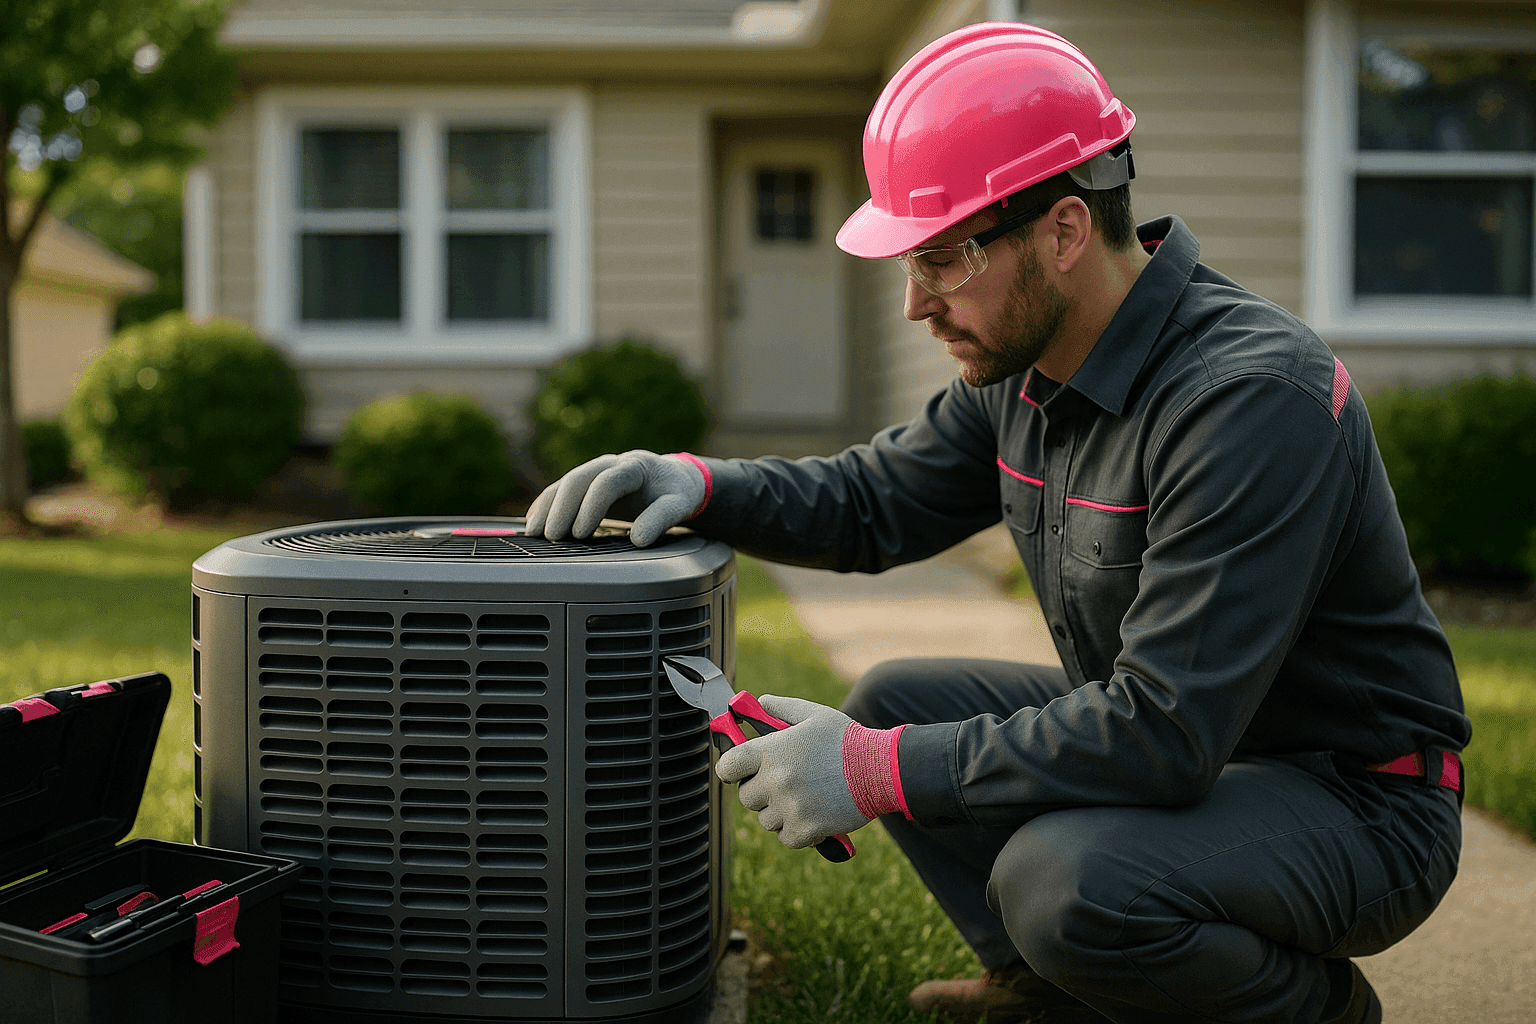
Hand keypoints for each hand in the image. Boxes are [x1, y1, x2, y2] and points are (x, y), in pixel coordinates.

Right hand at [525, 450, 706, 546]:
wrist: (674, 477)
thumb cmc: (676, 492)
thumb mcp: (678, 504)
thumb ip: (661, 519)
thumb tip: (639, 539)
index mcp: (634, 466)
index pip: (606, 482)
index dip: (590, 507)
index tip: (581, 533)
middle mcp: (611, 463)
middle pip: (578, 478)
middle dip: (561, 507)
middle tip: (552, 535)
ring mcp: (597, 470)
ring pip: (565, 482)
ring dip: (547, 506)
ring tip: (535, 531)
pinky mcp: (588, 482)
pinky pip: (561, 489)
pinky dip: (546, 504)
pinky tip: (534, 521)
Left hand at [716, 694, 873, 849]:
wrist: (880, 769)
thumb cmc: (846, 740)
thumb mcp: (813, 714)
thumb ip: (780, 708)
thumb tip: (759, 703)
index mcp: (771, 751)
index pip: (728, 766)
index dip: (731, 769)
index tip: (738, 771)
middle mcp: (775, 780)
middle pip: (746, 797)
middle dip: (760, 791)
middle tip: (784, 783)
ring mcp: (790, 807)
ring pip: (766, 820)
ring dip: (779, 812)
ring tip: (804, 797)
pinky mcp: (805, 829)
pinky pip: (786, 837)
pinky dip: (796, 831)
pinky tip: (812, 815)